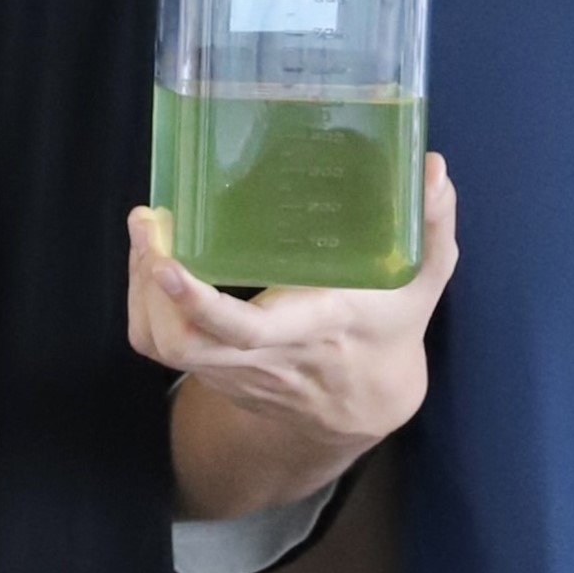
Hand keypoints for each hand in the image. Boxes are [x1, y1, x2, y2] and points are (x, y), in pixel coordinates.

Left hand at [133, 158, 458, 516]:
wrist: (364, 405)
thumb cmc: (392, 327)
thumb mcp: (423, 279)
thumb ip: (431, 226)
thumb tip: (433, 167)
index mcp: (314, 328)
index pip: (247, 331)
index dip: (200, 304)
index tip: (169, 262)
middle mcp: (265, 358)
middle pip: (185, 343)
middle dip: (151, 285)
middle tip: (148, 222)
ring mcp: (234, 371)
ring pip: (164, 346)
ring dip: (140, 291)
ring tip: (146, 232)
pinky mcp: (216, 373)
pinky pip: (161, 348)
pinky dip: (144, 308)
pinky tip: (150, 263)